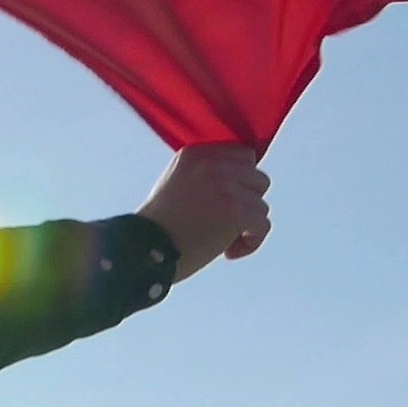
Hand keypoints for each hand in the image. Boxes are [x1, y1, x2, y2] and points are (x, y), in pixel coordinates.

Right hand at [140, 145, 270, 277]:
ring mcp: (226, 187)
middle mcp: (212, 165)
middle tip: (225, 222)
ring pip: (261, 205)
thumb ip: (205, 173)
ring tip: (222, 242)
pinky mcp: (236, 212)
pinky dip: (251, 242)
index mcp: (196, 154)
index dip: (241, 181)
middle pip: (258, 179)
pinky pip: (262, 225)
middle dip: (247, 202)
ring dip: (246, 226)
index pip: (244, 155)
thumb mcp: (176, 183)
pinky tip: (228, 252)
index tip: (227, 201)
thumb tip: (245, 178)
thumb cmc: (160, 227)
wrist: (144, 252)